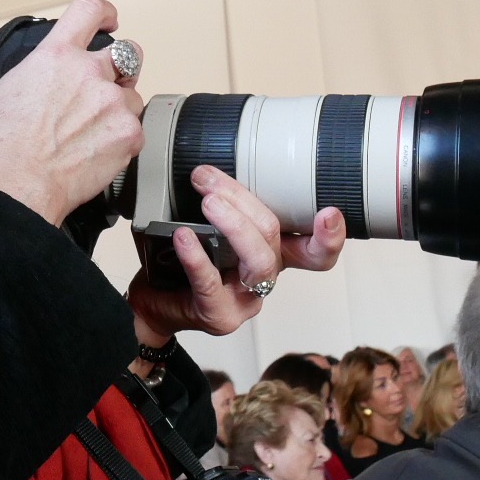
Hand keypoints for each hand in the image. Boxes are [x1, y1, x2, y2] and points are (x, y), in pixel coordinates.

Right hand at [0, 0, 144, 225]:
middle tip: (102, 89)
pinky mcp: (128, 133)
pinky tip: (98, 150)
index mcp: (56, 56)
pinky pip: (136, 128)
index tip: (108, 21)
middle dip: (119, 68)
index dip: (104, 12)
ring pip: (132, 95)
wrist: (18, 188)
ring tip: (92, 132)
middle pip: (126, 53)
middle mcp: (89, 72)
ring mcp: (113, 102)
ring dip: (118, 108)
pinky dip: (122, 138)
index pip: (89, 10)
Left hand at [127, 166, 347, 339]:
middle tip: (209, 180)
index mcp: (270, 255)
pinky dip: (196, 256)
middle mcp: (263, 277)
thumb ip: (218, 203)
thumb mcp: (202, 227)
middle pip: (274, 237)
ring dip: (233, 224)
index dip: (330, 236)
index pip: (316, 252)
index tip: (328, 212)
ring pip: (257, 260)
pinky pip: (211, 283)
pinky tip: (182, 237)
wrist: (149, 306)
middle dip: (244, 201)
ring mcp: (244, 300)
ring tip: (207, 202)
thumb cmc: (177, 264)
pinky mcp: (218, 315)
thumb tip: (206, 164)